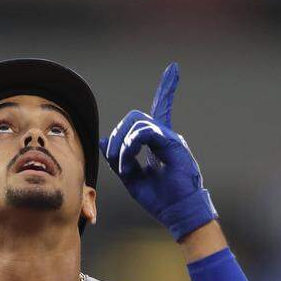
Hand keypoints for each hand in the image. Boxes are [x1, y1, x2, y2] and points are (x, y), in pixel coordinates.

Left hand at [99, 63, 216, 240]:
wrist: (178, 212)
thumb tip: (103, 142)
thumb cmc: (158, 198)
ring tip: (126, 167)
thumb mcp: (131, 177)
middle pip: (134, 117)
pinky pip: (144, 133)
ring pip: (137, 122)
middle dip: (118, 135)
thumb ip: (118, 158)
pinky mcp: (173, 144)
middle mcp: (166, 136)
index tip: (174, 68)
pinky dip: (130, 148)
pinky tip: (130, 166)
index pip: (160, 109)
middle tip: (117, 159)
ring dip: (122, 145)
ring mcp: (171, 139)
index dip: (167, 89)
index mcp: (159, 142)